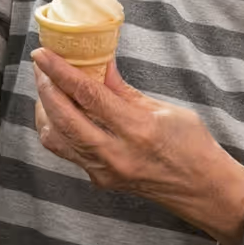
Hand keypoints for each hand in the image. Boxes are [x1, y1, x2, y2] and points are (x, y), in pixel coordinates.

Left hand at [32, 48, 243, 244]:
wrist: (202, 190)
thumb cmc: (192, 146)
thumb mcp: (164, 109)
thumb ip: (124, 90)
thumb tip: (100, 63)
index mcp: (137, 130)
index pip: (88, 96)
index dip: (60, 72)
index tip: (42, 54)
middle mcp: (116, 154)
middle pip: (63, 119)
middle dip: (45, 88)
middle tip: (41, 67)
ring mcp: (105, 171)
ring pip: (56, 139)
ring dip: (46, 111)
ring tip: (49, 89)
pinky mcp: (100, 180)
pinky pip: (68, 152)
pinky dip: (59, 129)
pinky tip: (63, 113)